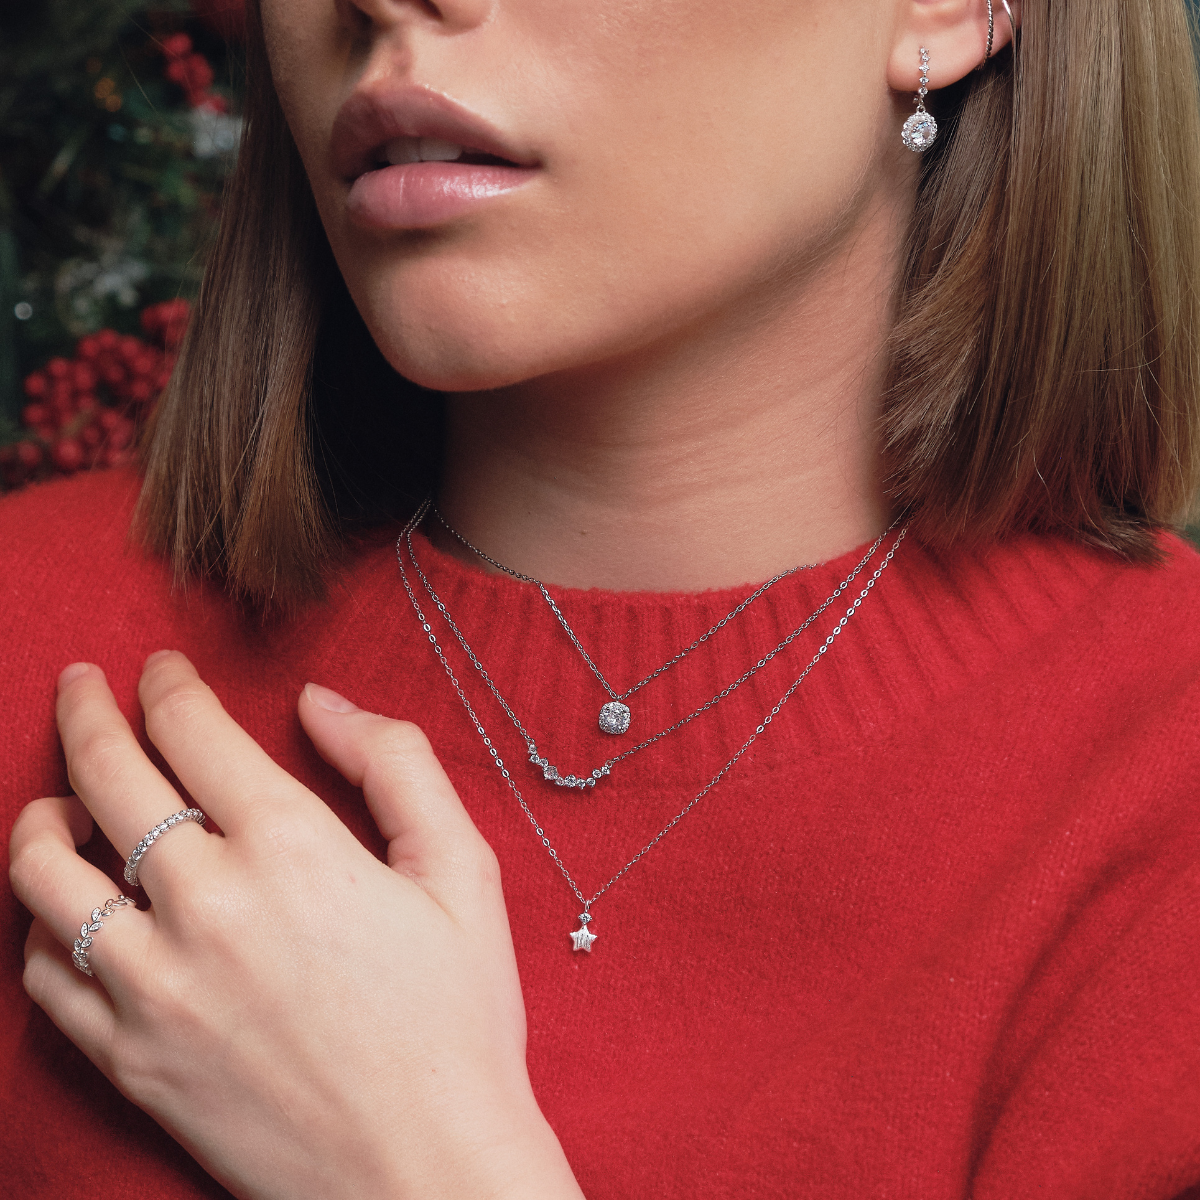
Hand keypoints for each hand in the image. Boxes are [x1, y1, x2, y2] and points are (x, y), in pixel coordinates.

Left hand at [8, 652, 582, 1199]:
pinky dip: (40, 924)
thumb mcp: (462, 869)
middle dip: (84, 712)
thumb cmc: (458, 1016)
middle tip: (80, 685)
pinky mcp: (129, 1059)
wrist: (424, 1170)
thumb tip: (319, 705)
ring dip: (41, 815)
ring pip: (46, 875)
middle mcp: (206, 904)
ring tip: (54, 798)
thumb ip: (397, 764)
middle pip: (107, 777)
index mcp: (291, 846)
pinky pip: (44, 975)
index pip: (192, 730)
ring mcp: (153, 987)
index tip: (160, 668)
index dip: (167, 683)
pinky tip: (64, 909)